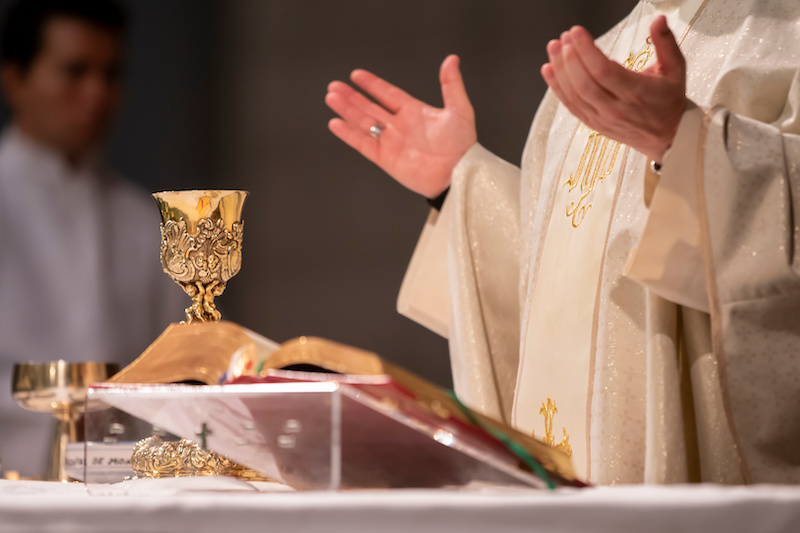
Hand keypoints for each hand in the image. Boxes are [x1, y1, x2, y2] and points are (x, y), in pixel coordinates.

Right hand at [326, 55, 476, 198]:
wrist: (459, 173)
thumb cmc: (462, 145)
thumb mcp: (459, 110)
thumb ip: (452, 84)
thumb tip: (451, 60)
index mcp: (414, 112)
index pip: (388, 94)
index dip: (372, 84)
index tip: (356, 75)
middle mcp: (400, 126)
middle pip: (370, 107)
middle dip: (352, 97)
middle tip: (334, 86)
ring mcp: (392, 142)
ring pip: (363, 123)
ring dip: (347, 111)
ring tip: (331, 98)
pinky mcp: (387, 159)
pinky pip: (364, 144)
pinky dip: (349, 134)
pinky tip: (336, 123)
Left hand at [541, 16, 686, 163]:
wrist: (667, 137)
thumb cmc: (669, 101)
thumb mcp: (675, 69)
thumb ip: (666, 42)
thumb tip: (658, 20)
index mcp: (636, 92)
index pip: (604, 70)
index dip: (586, 50)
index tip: (576, 32)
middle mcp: (616, 108)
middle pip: (584, 83)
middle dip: (569, 58)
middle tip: (564, 38)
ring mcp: (602, 118)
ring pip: (574, 95)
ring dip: (560, 70)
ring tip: (554, 48)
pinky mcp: (593, 124)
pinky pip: (571, 106)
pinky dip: (557, 88)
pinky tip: (549, 70)